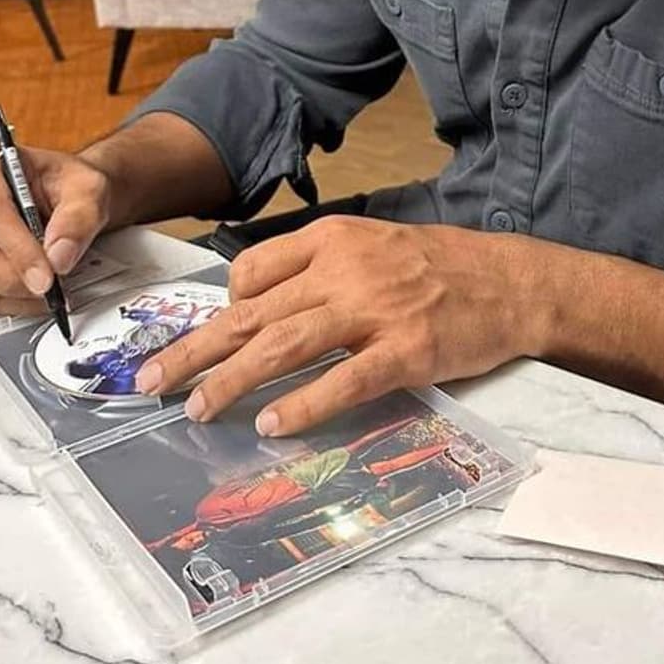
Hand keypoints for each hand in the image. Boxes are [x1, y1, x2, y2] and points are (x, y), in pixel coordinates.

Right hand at [0, 142, 113, 315]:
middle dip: (9, 276)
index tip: (46, 274)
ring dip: (8, 291)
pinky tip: (32, 295)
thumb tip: (59, 255)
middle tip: (47, 288)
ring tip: (46, 289)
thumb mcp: (88, 189)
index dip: (17, 248)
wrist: (63, 196)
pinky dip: (4, 299)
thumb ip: (78, 217)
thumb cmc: (67, 184)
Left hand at [134, 216, 534, 436]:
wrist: (512, 281)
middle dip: (196, 349)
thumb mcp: (373, 242)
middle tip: (151, 383)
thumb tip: (255, 301)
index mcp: (334, 238)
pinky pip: (343, 380)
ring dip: (232, 380)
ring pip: (284, 345)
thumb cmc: (440, 266)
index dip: (221, 310)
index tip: (201, 341)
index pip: (253, 271)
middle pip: (253, 313)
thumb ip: (318, 265)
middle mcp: (346, 270)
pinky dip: (305, 404)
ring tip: (197, 410)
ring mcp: (375, 310)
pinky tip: (274, 425)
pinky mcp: (405, 351)